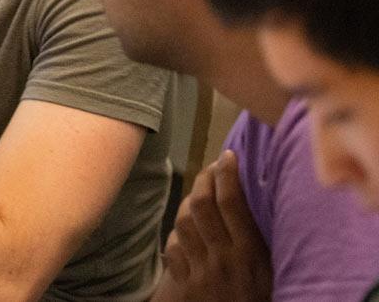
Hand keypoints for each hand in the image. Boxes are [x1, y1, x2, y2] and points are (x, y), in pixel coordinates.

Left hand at [157, 150, 269, 301]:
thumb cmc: (260, 298)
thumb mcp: (271, 269)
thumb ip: (259, 238)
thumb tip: (255, 197)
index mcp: (250, 252)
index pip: (233, 203)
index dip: (227, 174)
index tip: (227, 156)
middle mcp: (223, 257)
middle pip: (203, 205)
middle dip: (204, 180)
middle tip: (210, 168)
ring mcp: (200, 269)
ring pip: (183, 221)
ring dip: (188, 203)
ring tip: (199, 195)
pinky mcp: (183, 281)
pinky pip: (173, 247)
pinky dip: (178, 234)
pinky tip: (187, 230)